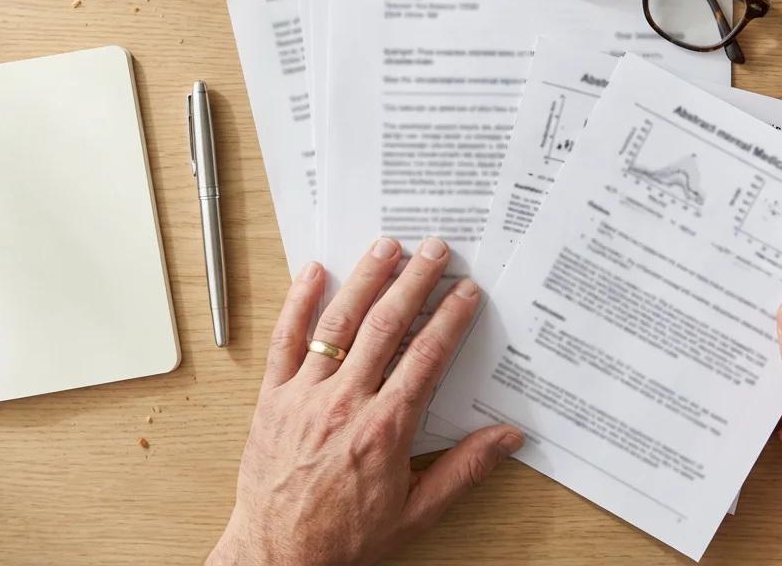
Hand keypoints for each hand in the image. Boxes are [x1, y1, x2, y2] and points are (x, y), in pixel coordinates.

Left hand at [208, 237, 523, 565]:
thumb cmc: (344, 538)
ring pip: (338, 324)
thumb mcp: (416, 513)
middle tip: (434, 250)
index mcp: (385, 429)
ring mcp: (304, 396)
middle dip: (414, 282)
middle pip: (385, 326)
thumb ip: (464, 470)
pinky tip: (313, 273)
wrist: (279, 555)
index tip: (465, 292)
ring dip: (364, 279)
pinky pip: (284, 341)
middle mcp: (345, 403)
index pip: (426, 356)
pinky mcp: (273, 398)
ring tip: (385, 246)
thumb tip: (508, 438)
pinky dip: (297, 303)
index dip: (450, 318)